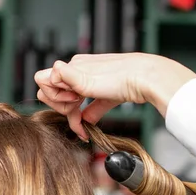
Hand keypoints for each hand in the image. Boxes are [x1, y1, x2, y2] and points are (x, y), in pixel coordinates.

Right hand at [34, 53, 195, 140]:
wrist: (150, 79)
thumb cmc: (122, 77)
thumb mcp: (88, 80)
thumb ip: (67, 77)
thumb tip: (52, 70)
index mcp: (73, 67)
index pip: (45, 81)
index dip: (53, 95)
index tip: (69, 100)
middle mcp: (79, 72)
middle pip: (56, 93)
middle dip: (61, 106)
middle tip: (75, 109)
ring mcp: (92, 83)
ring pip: (72, 102)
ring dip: (73, 115)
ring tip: (81, 125)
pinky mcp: (104, 92)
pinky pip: (88, 106)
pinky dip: (85, 117)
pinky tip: (88, 128)